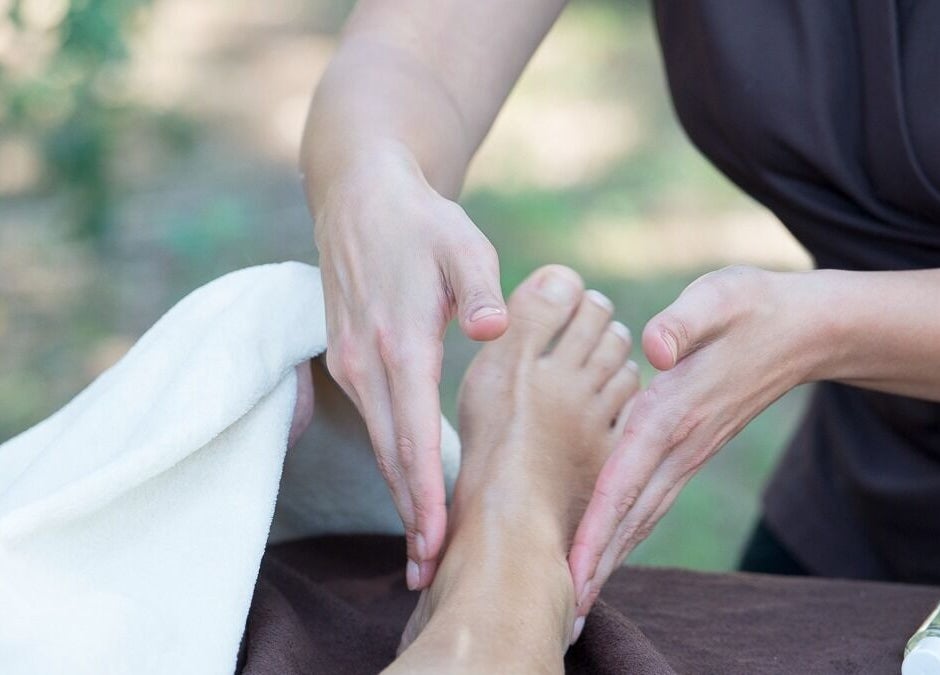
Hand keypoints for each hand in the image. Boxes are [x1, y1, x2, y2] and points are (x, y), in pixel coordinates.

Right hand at [309, 146, 507, 589]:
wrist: (359, 196)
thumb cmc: (421, 222)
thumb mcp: (460, 242)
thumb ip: (478, 287)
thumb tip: (491, 328)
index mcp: (400, 339)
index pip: (413, 431)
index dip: (426, 490)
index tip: (439, 539)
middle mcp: (367, 361)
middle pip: (391, 454)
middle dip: (412, 515)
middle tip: (431, 573)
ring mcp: (351, 362)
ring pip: (380, 444)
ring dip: (400, 498)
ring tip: (421, 550)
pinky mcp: (349, 359)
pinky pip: (375, 423)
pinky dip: (393, 464)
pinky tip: (410, 492)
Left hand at [568, 265, 825, 617]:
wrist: (802, 330)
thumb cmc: (751, 307)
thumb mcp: (718, 296)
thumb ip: (684, 321)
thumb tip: (655, 348)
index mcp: (672, 411)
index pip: (625, 479)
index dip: (597, 527)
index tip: (574, 571)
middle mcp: (678, 443)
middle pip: (630, 515)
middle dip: (597, 563)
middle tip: (565, 609)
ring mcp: (688, 452)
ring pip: (643, 516)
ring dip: (611, 556)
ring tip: (579, 595)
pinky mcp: (691, 450)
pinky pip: (653, 500)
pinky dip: (628, 532)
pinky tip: (608, 550)